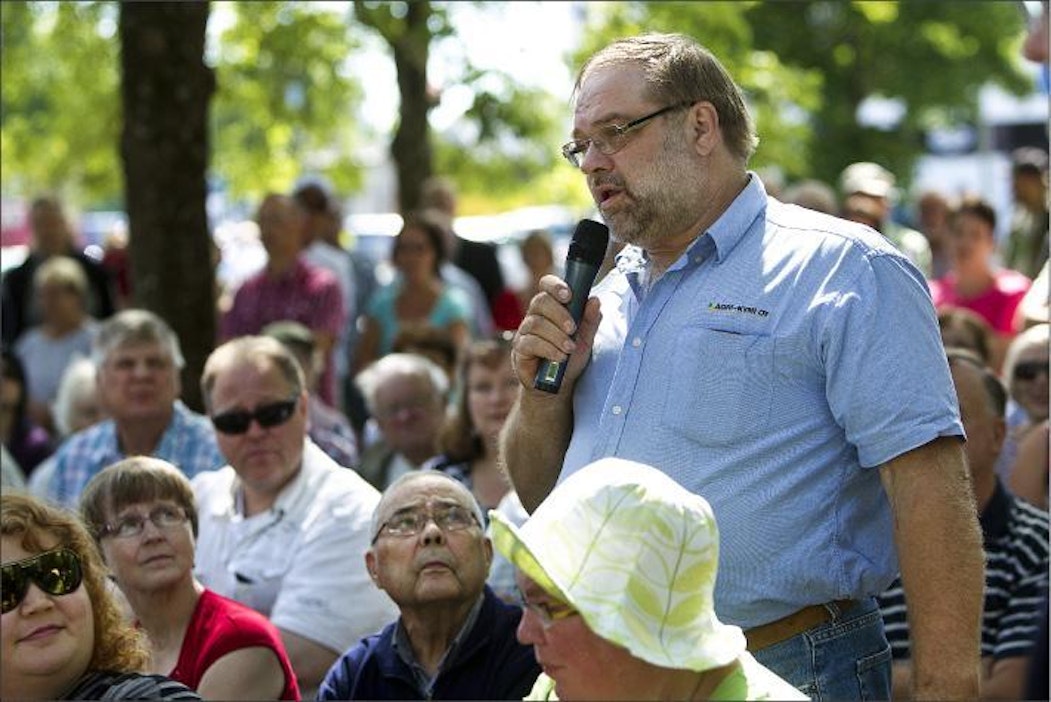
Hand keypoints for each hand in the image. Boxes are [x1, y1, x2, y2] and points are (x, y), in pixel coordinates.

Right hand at [511, 274, 601, 392]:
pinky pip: (529, 343)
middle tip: (573, 329)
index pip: (546, 286)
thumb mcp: (586, 339)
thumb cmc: (570, 357)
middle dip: (559, 314)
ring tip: (569, 348)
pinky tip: (559, 357)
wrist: (558, 385)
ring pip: (536, 323)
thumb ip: (590, 320)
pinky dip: (548, 349)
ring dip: (556, 335)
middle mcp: (535, 316)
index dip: (555, 285)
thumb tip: (595, 300)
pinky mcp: (519, 349)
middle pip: (540, 301)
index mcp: (551, 308)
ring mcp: (525, 332)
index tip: (568, 295)